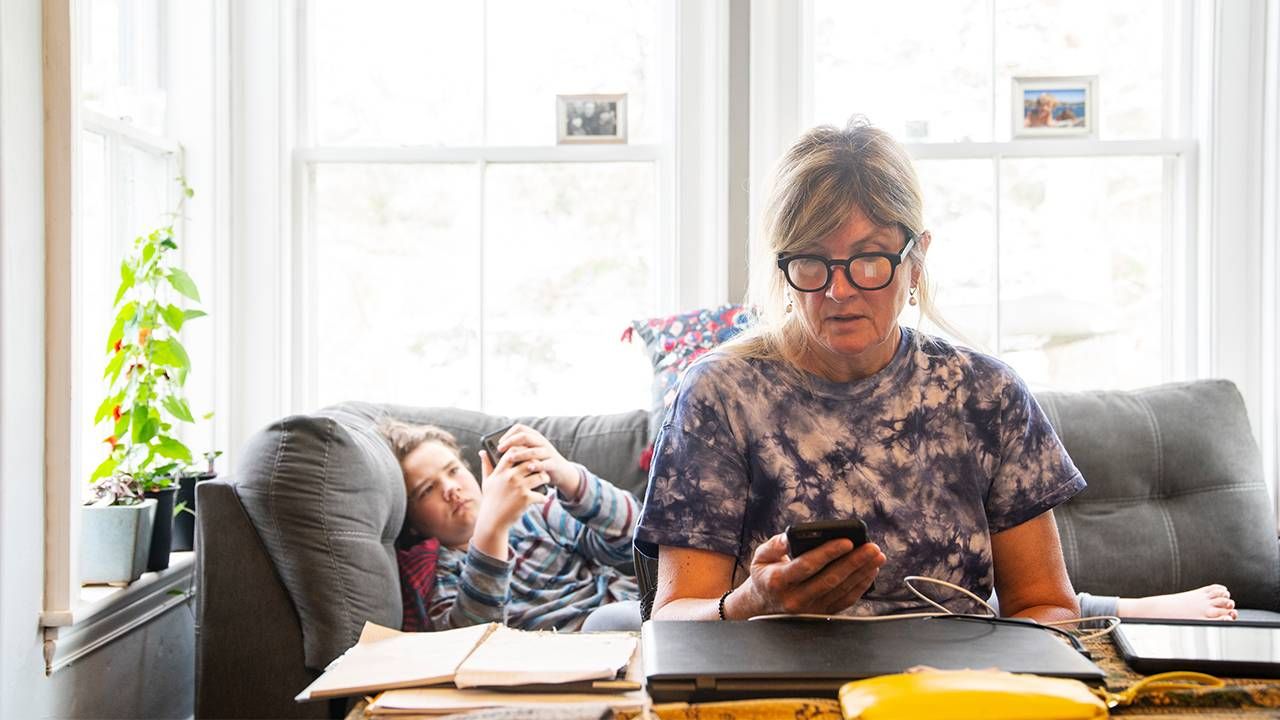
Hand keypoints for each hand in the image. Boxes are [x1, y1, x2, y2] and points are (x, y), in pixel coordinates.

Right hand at [470, 445, 549, 558]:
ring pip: (540, 476)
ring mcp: (518, 487)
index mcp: (501, 471)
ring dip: (545, 478)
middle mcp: (510, 477)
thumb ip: (486, 465)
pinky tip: (544, 499)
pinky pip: (541, 494)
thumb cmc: (490, 500)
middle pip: (531, 462)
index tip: (529, 453)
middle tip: (542, 467)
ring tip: (545, 480)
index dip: (524, 449)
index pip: (514, 452)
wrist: (492, 521)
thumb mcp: (487, 481)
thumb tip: (482, 451)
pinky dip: (544, 497)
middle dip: (539, 464)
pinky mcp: (525, 498)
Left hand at [490, 424, 579, 498]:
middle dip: (512, 441)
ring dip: (522, 454)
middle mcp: (540, 442)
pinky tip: (529, 468)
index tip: (499, 443)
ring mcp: (548, 452)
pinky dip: (537, 465)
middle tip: (500, 449)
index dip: (509, 434)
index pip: (520, 428)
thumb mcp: (526, 455)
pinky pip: (546, 463)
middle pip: (526, 436)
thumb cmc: (538, 464)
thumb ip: (510, 452)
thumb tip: (484, 452)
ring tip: (511, 458)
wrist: (560, 472)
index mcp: (533, 437)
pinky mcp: (554, 463)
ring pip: (535, 450)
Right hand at [730, 533, 884, 616]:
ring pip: (841, 590)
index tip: (848, 541)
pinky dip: (860, 587)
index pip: (807, 565)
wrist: (762, 606)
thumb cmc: (765, 575)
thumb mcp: (760, 557)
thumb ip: (776, 544)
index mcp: (778, 581)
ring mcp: (809, 610)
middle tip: (872, 548)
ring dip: (862, 573)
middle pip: (830, 579)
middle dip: (854, 562)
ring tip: (877, 557)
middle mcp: (795, 599)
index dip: (828, 553)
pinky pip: (845, 601)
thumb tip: (792, 535)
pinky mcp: (821, 614)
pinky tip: (870, 572)